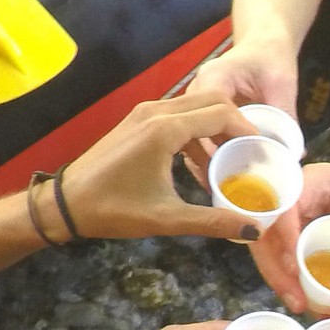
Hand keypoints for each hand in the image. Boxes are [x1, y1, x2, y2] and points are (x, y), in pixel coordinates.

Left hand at [56, 96, 267, 243]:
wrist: (66, 203)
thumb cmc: (114, 209)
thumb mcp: (167, 218)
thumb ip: (214, 221)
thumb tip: (254, 228)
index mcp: (165, 129)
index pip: (221, 113)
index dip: (247, 129)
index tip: (263, 150)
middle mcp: (156, 111)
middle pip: (211, 100)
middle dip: (235, 122)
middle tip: (250, 151)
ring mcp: (144, 112)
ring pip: (194, 104)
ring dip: (215, 124)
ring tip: (229, 157)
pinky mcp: (136, 119)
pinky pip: (177, 113)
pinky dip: (196, 128)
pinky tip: (199, 160)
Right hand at [175, 41, 297, 180]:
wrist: (264, 42)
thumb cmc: (271, 57)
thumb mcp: (282, 83)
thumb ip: (287, 117)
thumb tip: (294, 155)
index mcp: (212, 79)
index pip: (206, 118)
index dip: (218, 146)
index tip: (234, 168)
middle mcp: (195, 91)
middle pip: (192, 132)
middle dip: (205, 161)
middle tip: (221, 187)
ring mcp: (195, 104)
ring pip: (191, 138)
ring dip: (204, 161)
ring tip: (219, 187)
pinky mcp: (201, 114)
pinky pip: (199, 137)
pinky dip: (208, 156)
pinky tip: (221, 176)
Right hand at [250, 160, 329, 311]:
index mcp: (310, 182)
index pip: (285, 207)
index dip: (286, 237)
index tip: (296, 268)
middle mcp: (287, 197)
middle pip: (265, 232)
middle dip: (276, 269)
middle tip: (297, 299)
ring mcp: (282, 215)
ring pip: (264, 247)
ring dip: (276, 277)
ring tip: (298, 303)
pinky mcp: (283, 232)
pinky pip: (273, 254)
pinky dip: (282, 277)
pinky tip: (297, 296)